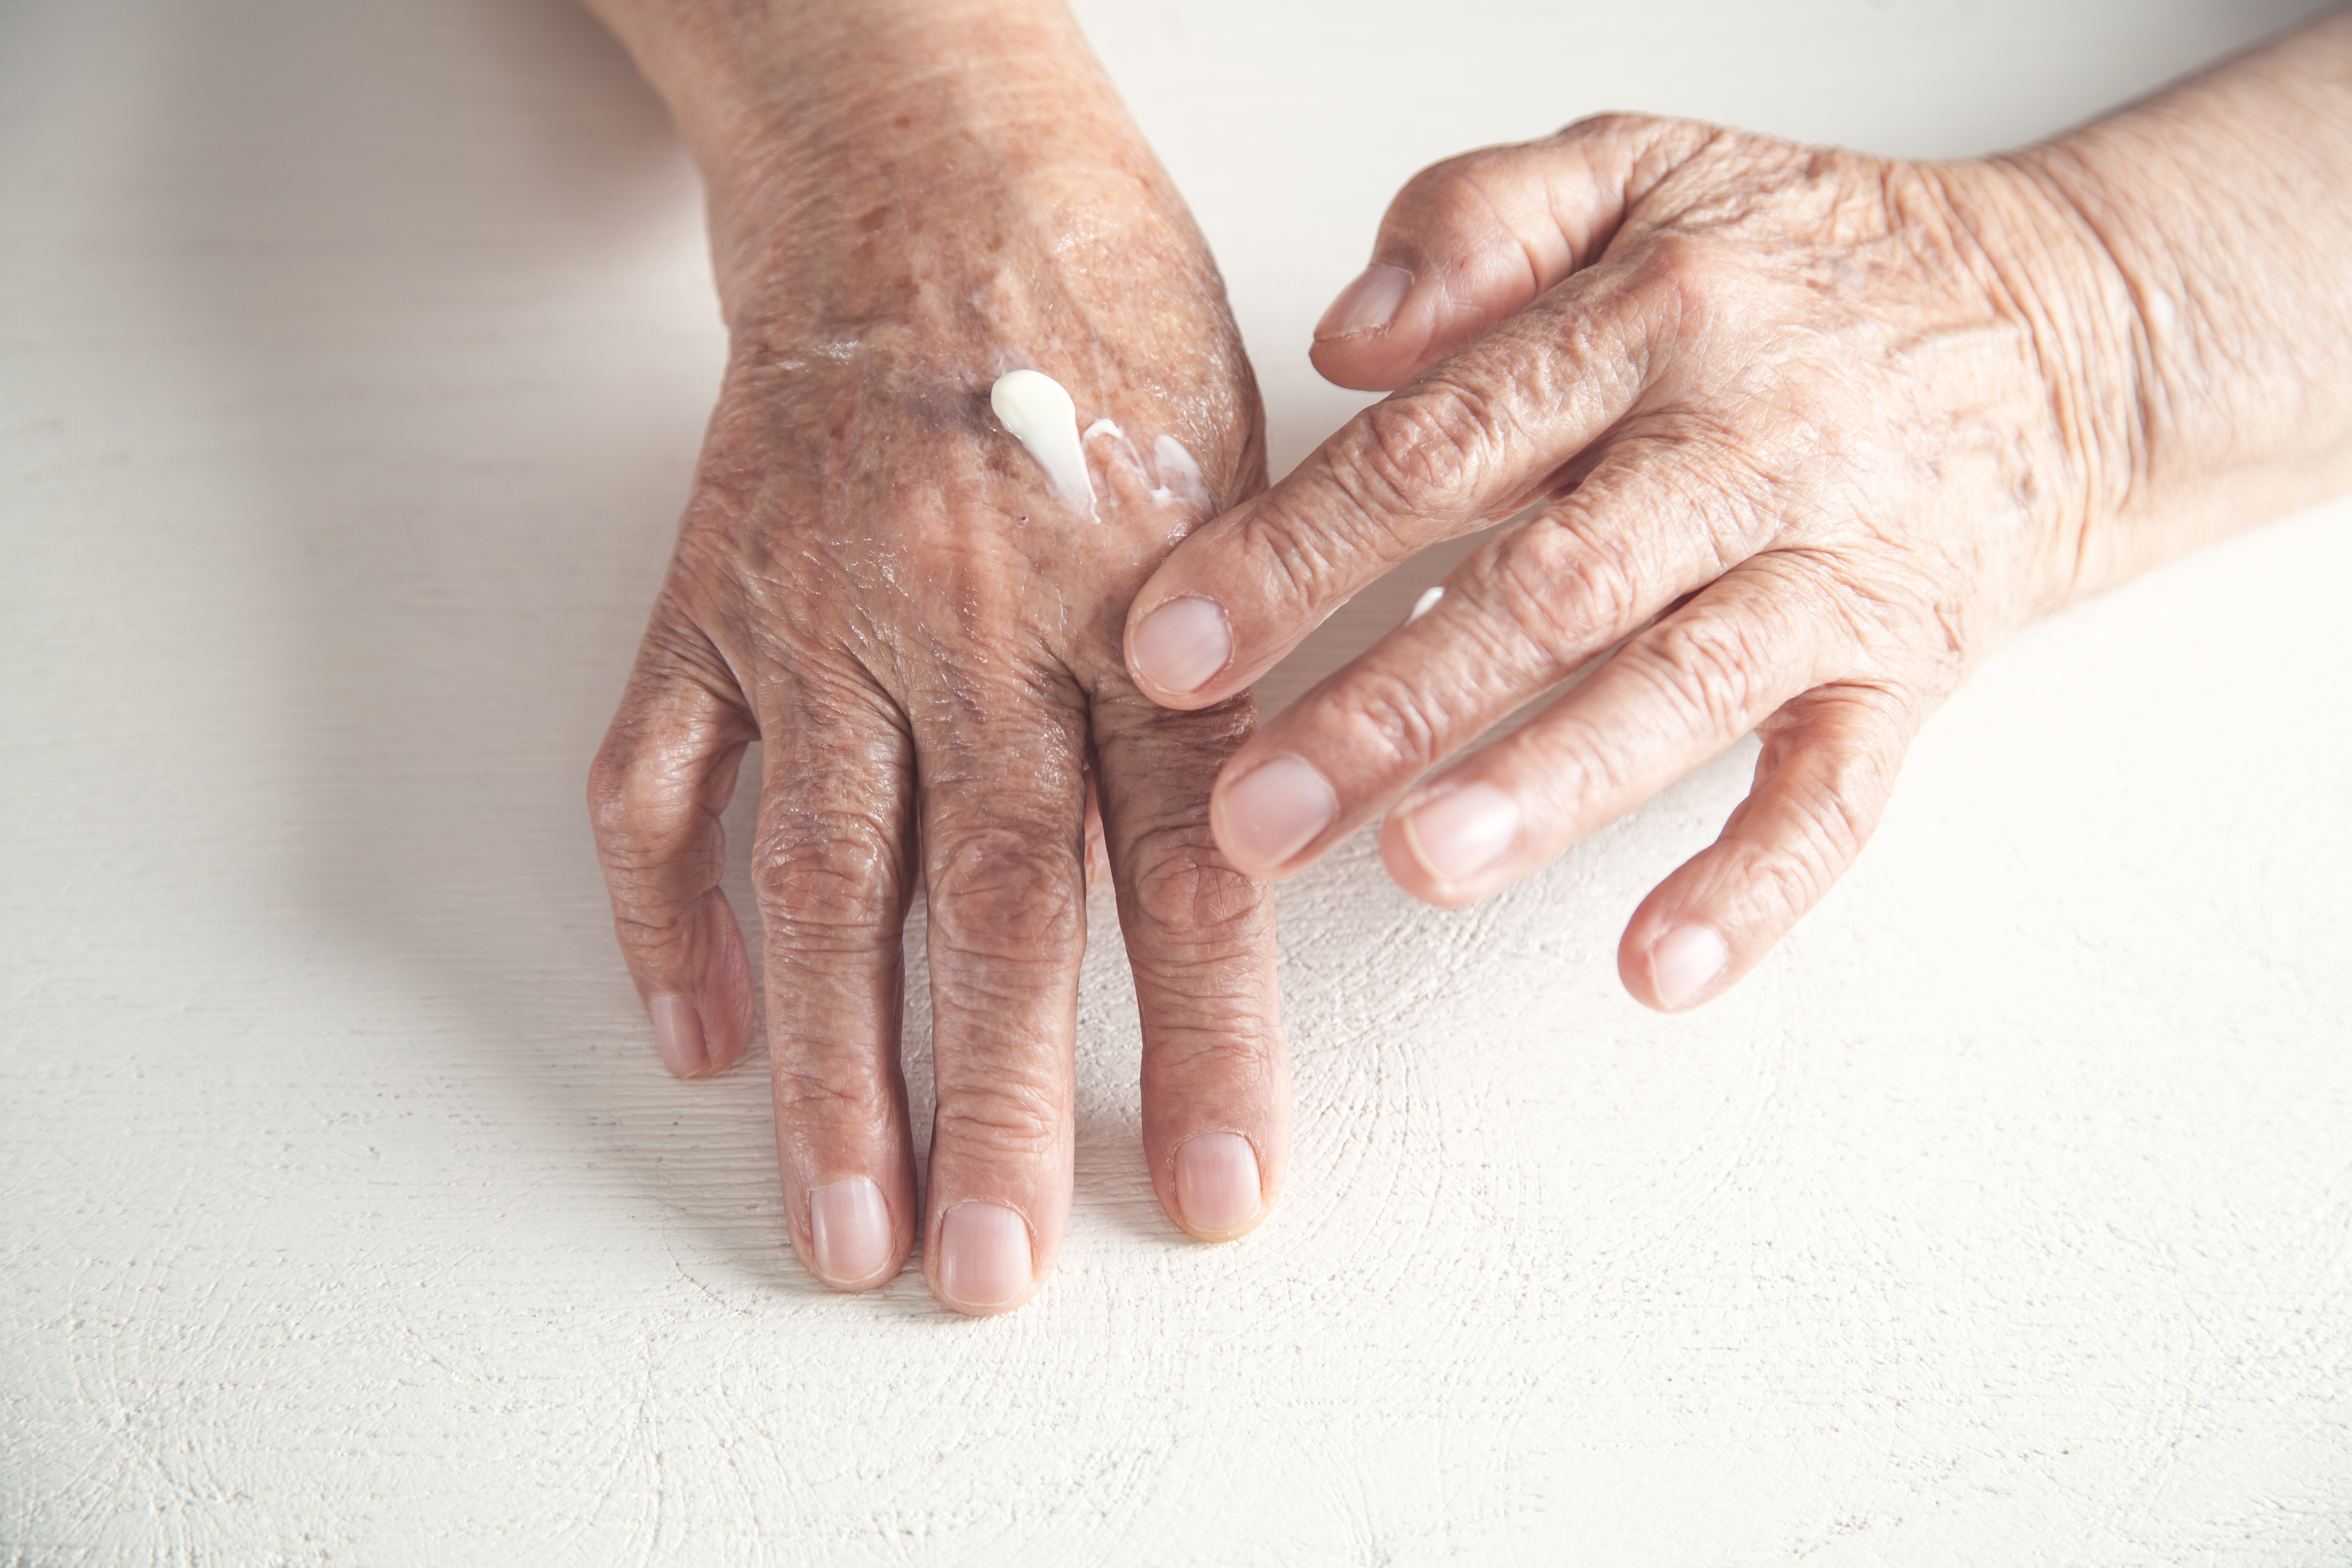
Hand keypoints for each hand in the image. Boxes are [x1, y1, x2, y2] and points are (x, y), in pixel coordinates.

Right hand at [584, 3, 1283, 1313]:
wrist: (930, 179)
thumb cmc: (1108, 328)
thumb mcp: (1243, 482)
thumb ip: (1252, 672)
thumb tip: (1288, 858)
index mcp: (1131, 610)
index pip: (1184, 863)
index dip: (1208, 1039)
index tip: (1220, 1193)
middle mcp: (976, 631)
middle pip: (994, 899)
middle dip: (999, 1104)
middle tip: (996, 1274)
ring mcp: (824, 624)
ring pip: (826, 872)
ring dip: (834, 1066)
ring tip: (846, 1226)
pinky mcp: (710, 602)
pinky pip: (663, 776)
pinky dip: (669, 913)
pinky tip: (697, 1038)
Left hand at [1122, 113, 2155, 1009]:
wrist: (2056, 331)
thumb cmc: (1800, 263)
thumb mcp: (1637, 166)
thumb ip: (1478, 222)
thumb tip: (1344, 335)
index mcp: (1649, 317)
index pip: (1439, 444)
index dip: (1296, 551)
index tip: (1172, 647)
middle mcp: (1744, 443)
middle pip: (1545, 584)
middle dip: (1389, 705)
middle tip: (1255, 810)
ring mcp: (1834, 568)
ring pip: (1680, 688)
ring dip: (1547, 787)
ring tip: (1420, 868)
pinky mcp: (1907, 669)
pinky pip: (1840, 792)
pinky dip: (1754, 885)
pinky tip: (1655, 967)